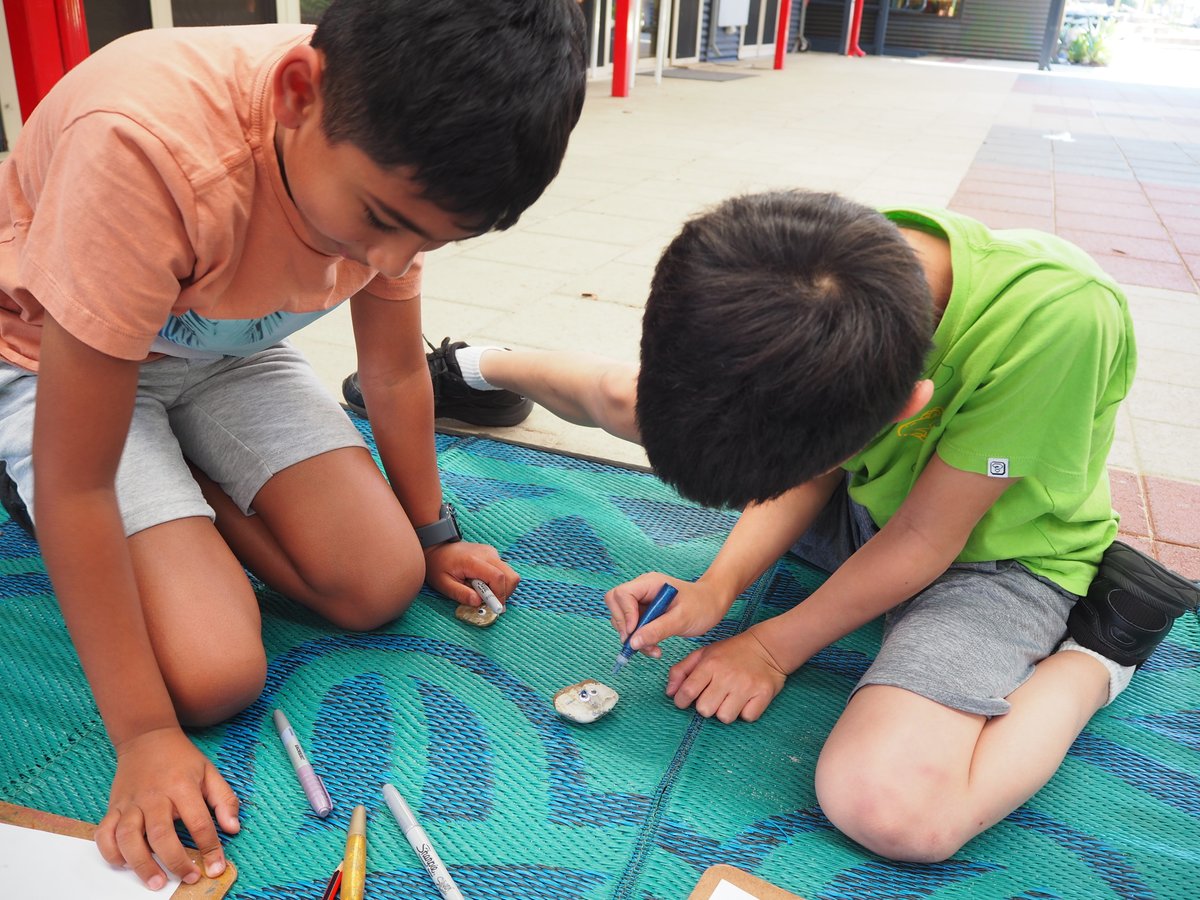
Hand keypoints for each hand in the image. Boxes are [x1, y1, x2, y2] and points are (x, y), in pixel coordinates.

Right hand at [96, 727, 238, 889]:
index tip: (216, 868)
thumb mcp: (210, 772)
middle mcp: (154, 796)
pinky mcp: (114, 807)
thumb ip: (224, 800)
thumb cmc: (181, 759)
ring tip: (156, 882)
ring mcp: (130, 803)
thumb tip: (233, 828)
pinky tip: (124, 863)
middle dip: (175, 861)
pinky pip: (104, 833)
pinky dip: (110, 852)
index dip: (210, 848)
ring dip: (140, 863)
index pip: (199, 822)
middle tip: (188, 878)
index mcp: (182, 787)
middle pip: (160, 834)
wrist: (147, 737)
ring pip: (128, 837)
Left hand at [423, 541, 518, 606]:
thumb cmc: (438, 566)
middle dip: (505, 594)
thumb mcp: (444, 584)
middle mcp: (487, 554)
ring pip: (510, 575)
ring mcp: (491, 553)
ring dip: (502, 589)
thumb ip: (461, 594)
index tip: (495, 608)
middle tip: (491, 603)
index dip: (499, 595)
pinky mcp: (493, 555)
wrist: (437, 548)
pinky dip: (499, 583)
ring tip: (483, 592)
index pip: (497, 577)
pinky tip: (483, 584)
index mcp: (473, 560)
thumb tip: (478, 603)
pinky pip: (504, 572)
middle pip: (511, 576)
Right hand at [604, 573, 732, 658]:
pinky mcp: (646, 613)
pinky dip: (639, 640)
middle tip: (638, 643)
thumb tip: (633, 642)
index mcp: (649, 584)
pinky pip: (633, 627)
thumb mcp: (681, 619)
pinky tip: (654, 648)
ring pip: (622, 619)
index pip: (621, 594)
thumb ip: (657, 630)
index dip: (624, 614)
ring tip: (653, 649)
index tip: (635, 631)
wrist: (714, 604)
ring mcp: (642, 602)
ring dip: (633, 637)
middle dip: (624, 627)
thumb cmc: (702, 605)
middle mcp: (642, 590)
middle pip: (615, 605)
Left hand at [665, 629, 786, 722]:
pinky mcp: (763, 694)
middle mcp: (727, 676)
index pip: (687, 691)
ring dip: (725, 711)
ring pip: (725, 717)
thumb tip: (669, 693)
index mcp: (710, 664)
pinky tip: (746, 700)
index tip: (685, 701)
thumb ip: (681, 671)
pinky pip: (747, 717)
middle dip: (706, 706)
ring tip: (730, 698)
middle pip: (704, 709)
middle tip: (713, 697)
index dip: (681, 701)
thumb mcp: (703, 653)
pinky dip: (746, 712)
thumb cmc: (731, 652)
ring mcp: (746, 686)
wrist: (767, 646)